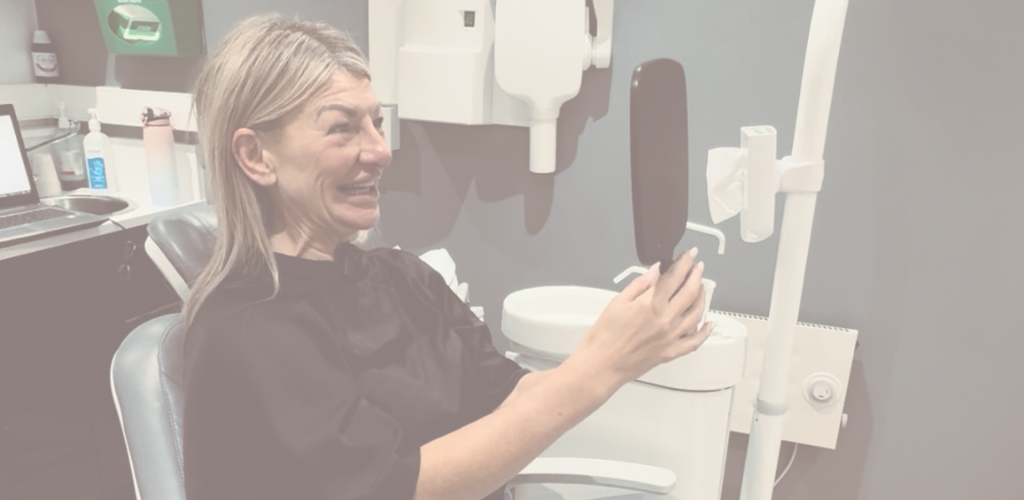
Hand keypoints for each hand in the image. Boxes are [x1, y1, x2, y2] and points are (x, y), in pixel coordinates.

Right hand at [569, 248, 713, 386]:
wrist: (600, 366)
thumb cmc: (603, 338)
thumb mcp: (617, 302)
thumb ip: (640, 285)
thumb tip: (654, 272)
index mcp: (650, 305)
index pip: (674, 276)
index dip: (684, 262)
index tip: (688, 255)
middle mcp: (665, 320)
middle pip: (690, 292)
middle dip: (696, 275)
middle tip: (696, 267)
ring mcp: (671, 337)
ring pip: (697, 312)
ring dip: (702, 296)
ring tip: (701, 287)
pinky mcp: (672, 352)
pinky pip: (695, 341)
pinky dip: (705, 330)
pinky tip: (708, 322)